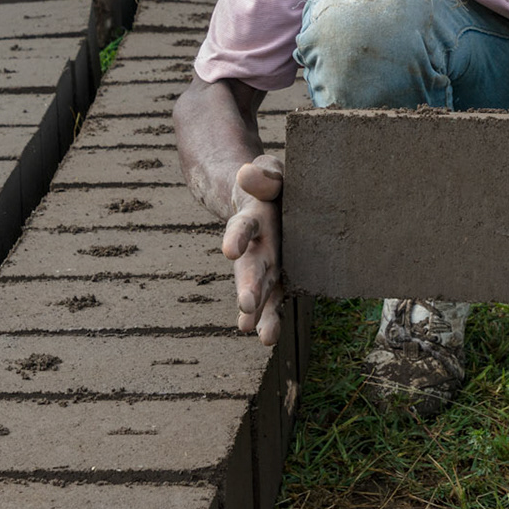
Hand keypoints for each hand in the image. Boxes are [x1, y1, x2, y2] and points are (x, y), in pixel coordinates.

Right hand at [221, 154, 284, 345]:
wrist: (260, 198)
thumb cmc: (269, 184)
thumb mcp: (268, 171)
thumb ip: (263, 174)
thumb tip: (248, 176)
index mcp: (254, 215)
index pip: (244, 225)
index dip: (237, 236)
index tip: (229, 251)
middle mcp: (256, 244)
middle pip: (251, 265)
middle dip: (249, 284)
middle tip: (246, 305)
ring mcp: (266, 262)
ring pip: (262, 288)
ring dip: (260, 310)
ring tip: (257, 333)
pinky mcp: (279, 275)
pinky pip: (276, 297)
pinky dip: (270, 316)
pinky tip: (266, 337)